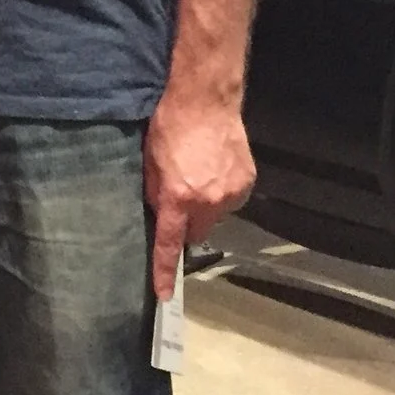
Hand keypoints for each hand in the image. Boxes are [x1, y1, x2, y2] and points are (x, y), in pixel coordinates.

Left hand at [143, 89, 253, 298]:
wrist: (204, 100)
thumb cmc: (168, 126)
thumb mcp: (148, 163)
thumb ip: (153, 194)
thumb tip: (158, 215)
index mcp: (178, 197)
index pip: (169, 244)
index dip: (164, 271)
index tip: (163, 294)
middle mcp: (208, 200)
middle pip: (195, 232)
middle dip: (185, 224)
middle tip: (177, 201)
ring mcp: (231, 191)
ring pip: (214, 216)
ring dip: (204, 205)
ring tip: (196, 176)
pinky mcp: (246, 181)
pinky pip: (230, 199)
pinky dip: (220, 192)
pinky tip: (212, 170)